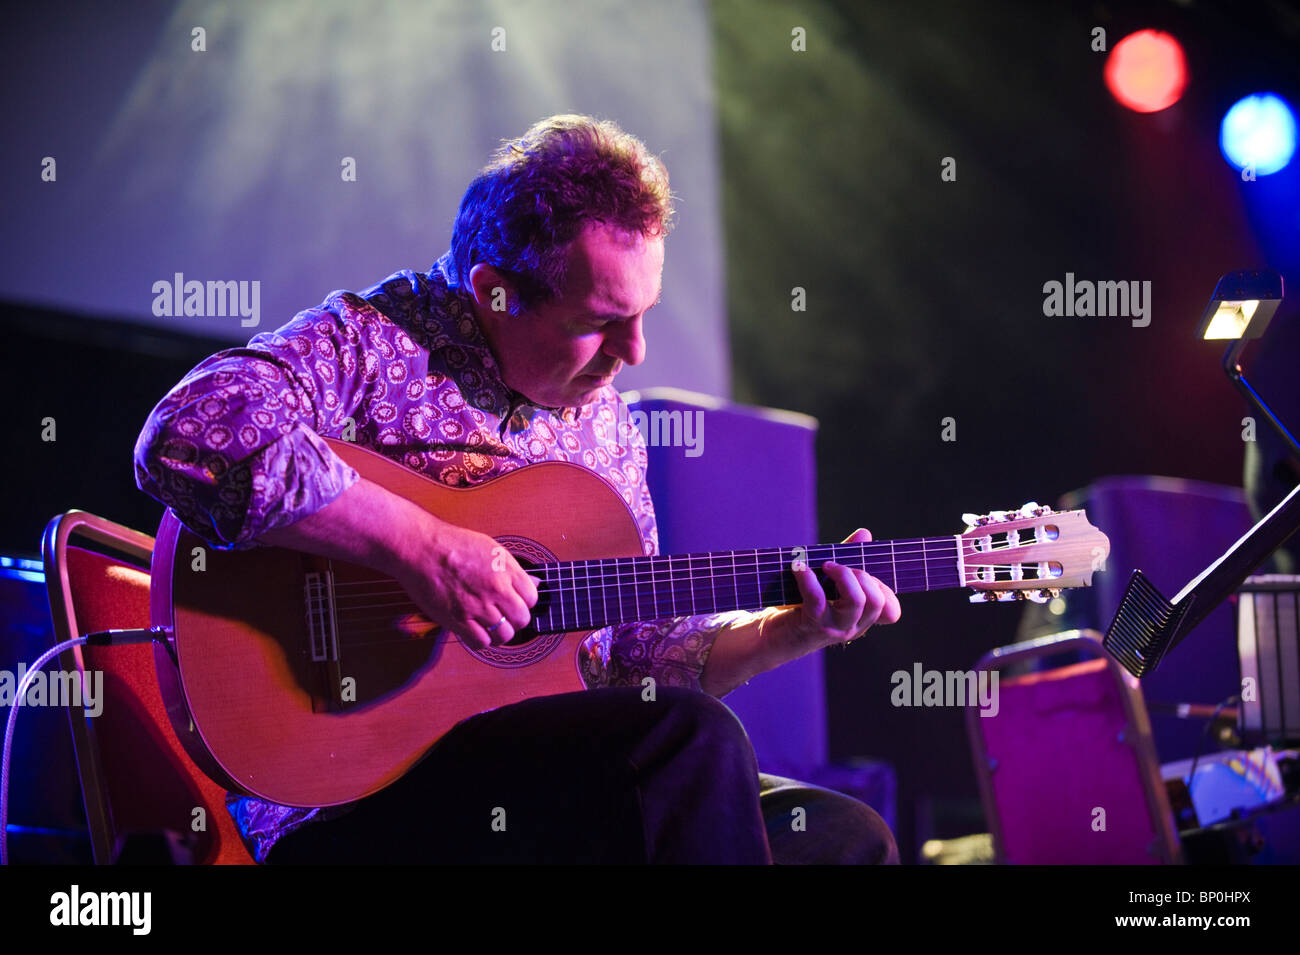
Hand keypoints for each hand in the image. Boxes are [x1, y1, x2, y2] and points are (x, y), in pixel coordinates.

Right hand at [390, 519, 540, 648]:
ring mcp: (476, 605)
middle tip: (505, 616)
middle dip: (516, 620)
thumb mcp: (491, 549)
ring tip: (491, 626)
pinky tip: (476, 631)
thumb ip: (513, 569)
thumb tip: (535, 583)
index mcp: (505, 569)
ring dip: (500, 634)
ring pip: (504, 635)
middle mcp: (495, 588)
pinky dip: (481, 641)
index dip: (526, 602)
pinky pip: (481, 642)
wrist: (421, 548)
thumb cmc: (452, 544)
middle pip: (522, 618)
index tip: (516, 602)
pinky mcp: (457, 619)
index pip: (532, 598)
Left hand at [788, 527, 900, 647]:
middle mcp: (852, 627)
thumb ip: (849, 560)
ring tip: (825, 565)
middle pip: (876, 601)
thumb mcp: (827, 583)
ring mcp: (833, 629)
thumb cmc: (801, 606)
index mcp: (860, 619)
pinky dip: (808, 579)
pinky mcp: (812, 626)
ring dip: (843, 575)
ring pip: (856, 601)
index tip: (865, 574)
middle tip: (837, 567)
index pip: (891, 612)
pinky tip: (798, 567)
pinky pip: (818, 600)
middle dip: (861, 575)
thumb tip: (865, 534)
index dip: (885, 590)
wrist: (769, 636)